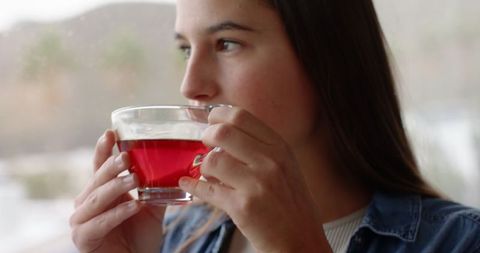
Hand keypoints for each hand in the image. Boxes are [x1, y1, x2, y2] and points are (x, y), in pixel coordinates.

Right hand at [70, 130, 165, 252]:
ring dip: (116, 187)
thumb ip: (156, 190)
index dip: (103, 149)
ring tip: (135, 178)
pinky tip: (135, 206)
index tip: (112, 132)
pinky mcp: (83, 238)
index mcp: (101, 191)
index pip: (99, 166)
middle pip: (98, 179)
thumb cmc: (139, 237)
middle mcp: (87, 202)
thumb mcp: (150, 209)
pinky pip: (100, 222)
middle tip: (127, 156)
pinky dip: (118, 213)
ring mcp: (81, 220)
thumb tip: (175, 168)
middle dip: (112, 166)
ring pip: (98, 198)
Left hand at [179, 107, 330, 252]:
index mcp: (280, 148)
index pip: (241, 116)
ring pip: (213, 160)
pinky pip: (208, 190)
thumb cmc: (291, 204)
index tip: (211, 121)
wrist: (302, 240)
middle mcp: (270, 161)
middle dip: (205, 136)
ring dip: (204, 166)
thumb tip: (224, 132)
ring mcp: (257, 184)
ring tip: (208, 172)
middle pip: (223, 132)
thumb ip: (261, 148)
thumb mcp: (286, 167)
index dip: (218, 115)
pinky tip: (190, 184)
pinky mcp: (243, 207)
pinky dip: (194, 186)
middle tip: (203, 144)